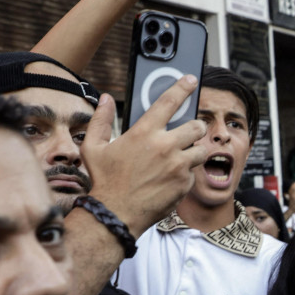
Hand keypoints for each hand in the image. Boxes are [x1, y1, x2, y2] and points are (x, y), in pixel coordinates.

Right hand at [81, 76, 206, 233]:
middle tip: (186, 133)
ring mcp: (178, 166)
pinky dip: (186, 174)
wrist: (115, 214)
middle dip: (194, 127)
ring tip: (178, 158)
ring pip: (201, 149)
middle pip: (196, 126)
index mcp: (144, 133)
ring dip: (193, 152)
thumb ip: (101, 120)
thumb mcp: (93, 147)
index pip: (169, 102)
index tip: (191, 80)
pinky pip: (194, 172)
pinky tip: (170, 178)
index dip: (182, 87)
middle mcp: (165, 146)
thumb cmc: (104, 181)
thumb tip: (106, 99)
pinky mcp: (185, 183)